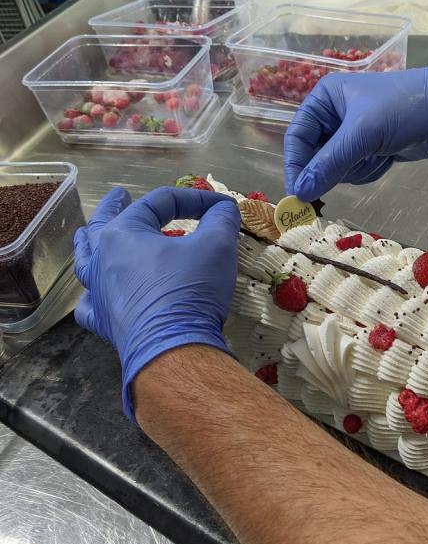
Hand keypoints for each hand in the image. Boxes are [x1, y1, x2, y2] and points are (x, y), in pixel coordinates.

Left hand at [74, 186, 240, 421]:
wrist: (175, 348)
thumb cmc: (191, 289)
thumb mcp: (217, 246)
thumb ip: (221, 220)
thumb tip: (224, 208)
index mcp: (124, 233)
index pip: (160, 202)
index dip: (194, 199)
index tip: (221, 206)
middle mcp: (102, 259)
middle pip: (104, 223)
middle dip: (114, 206)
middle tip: (118, 195)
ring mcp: (98, 292)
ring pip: (86, 261)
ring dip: (90, 244)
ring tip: (89, 235)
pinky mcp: (105, 322)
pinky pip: (90, 305)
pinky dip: (93, 296)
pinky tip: (98, 296)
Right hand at [284, 60, 427, 200]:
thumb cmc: (404, 108)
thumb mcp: (363, 133)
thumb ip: (330, 163)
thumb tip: (300, 192)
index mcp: (325, 100)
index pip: (297, 137)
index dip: (295, 165)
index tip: (297, 193)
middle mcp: (333, 117)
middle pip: (314, 157)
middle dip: (332, 168)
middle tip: (347, 173)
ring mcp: (351, 136)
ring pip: (334, 169)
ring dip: (355, 169)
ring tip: (377, 154)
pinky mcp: (368, 151)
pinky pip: (354, 172)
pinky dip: (369, 170)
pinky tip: (387, 157)